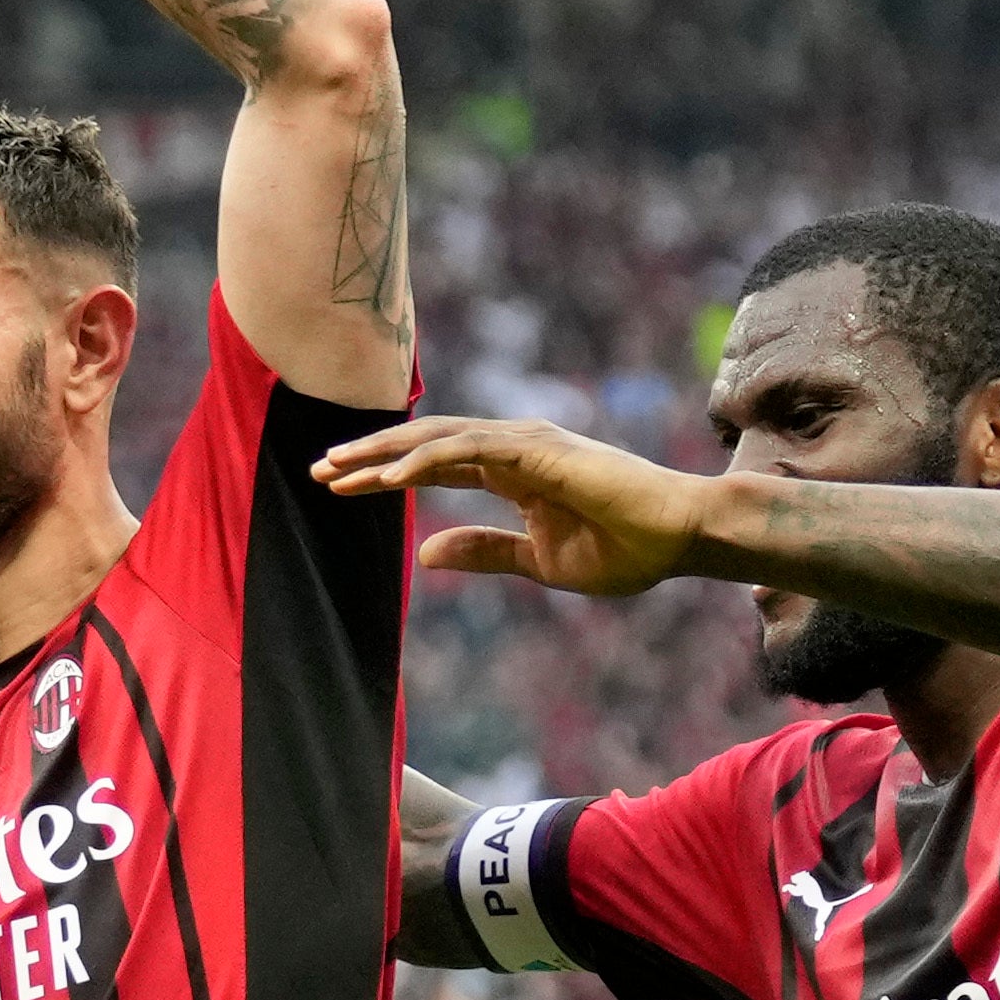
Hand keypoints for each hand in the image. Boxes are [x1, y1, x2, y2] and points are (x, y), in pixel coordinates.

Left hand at [322, 407, 720, 599]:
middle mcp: (515, 449)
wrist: (679, 539)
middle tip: (320, 470)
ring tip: (338, 467)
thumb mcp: (538, 561)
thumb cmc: (626, 549)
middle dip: (371, 455)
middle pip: (426, 446)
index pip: (435, 467)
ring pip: (439, 439)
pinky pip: (470, 450)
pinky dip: (426, 460)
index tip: (339, 487)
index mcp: (514, 474)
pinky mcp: (540, 450)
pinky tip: (388, 477)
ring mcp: (527, 444)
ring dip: (385, 451)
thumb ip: (484, 552)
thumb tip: (425, 553)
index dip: (386, 474)